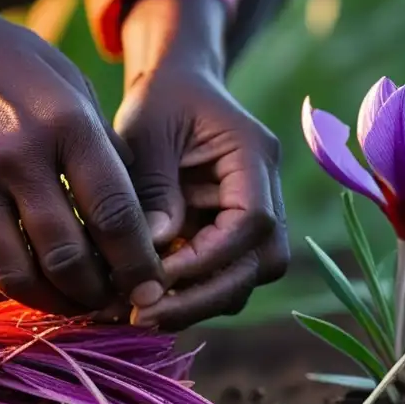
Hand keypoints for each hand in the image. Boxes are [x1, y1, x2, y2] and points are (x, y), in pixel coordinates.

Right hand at [0, 0, 164, 315]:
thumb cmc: (21, 69)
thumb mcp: (77, 92)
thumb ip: (107, 154)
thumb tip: (140, 222)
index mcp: (66, 125)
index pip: (114, 214)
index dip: (138, 263)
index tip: (151, 286)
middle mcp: (17, 156)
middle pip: (65, 256)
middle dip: (97, 294)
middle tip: (111, 302)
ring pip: (15, 275)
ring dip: (51, 303)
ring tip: (71, 302)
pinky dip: (3, 292)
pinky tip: (25, 288)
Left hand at [114, 0, 288, 329]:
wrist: (175, 88)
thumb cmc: (160, 101)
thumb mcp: (146, 131)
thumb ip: (152, 188)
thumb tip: (151, 254)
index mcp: (256, 155)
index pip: (252, 220)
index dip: (207, 257)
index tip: (155, 276)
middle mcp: (267, 193)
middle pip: (260, 263)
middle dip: (203, 296)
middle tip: (142, 315)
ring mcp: (254, 219)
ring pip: (243, 280)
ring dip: (195, 304)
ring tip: (137, 314)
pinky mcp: (229, 238)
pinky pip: (220, 279)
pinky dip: (185, 296)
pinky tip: (140, 302)